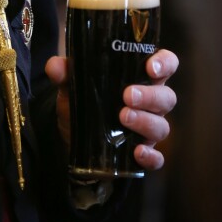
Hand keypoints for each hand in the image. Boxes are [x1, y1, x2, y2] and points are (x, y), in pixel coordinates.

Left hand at [45, 48, 178, 170]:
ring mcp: (148, 128)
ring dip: (146, 122)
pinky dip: (150, 157)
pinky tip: (136, 153)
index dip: (165, 63)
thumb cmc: (83, 99)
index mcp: (140, 76)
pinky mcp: (142, 153)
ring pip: (162, 126)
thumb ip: (65, 72)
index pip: (166, 63)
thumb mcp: (72, 83)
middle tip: (127, 95)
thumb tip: (54, 66)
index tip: (151, 67)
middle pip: (166, 97)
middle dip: (150, 96)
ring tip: (122, 117)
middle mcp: (151, 101)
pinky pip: (157, 158)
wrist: (72, 134)